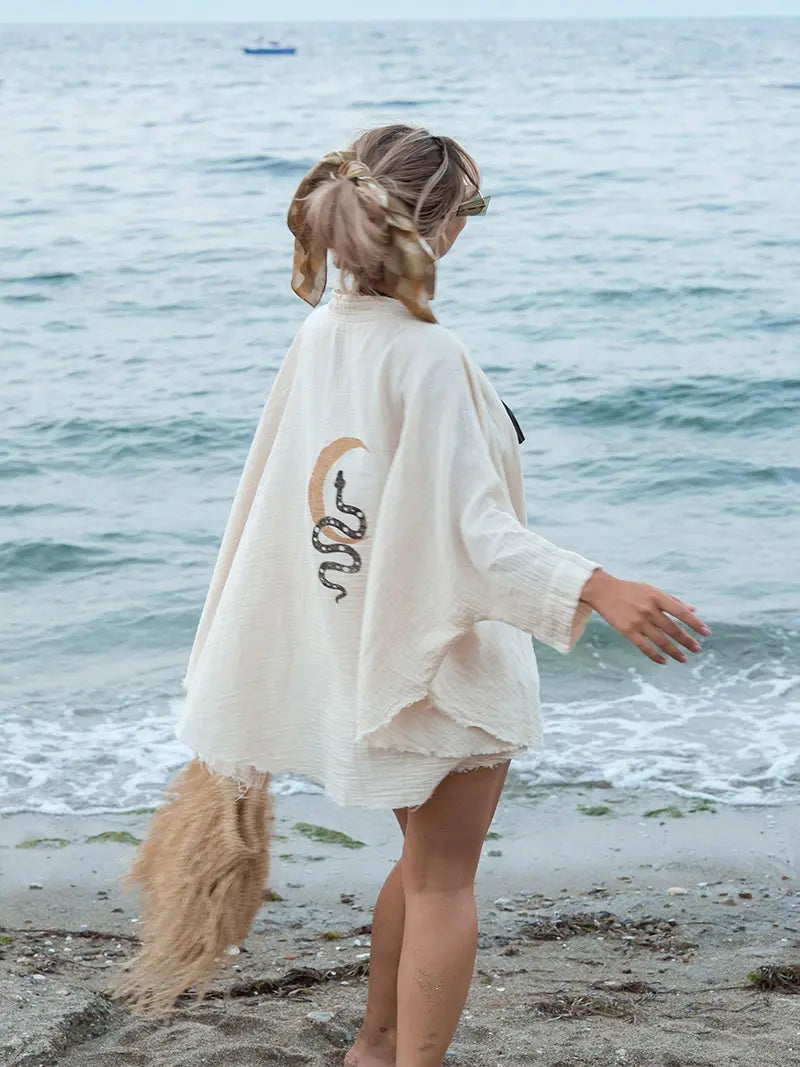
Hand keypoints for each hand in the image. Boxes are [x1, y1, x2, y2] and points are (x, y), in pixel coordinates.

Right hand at [580, 569, 710, 664]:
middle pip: (673, 629)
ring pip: (661, 641)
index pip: (681, 613)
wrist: (603, 591)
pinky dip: (656, 656)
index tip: (706, 633)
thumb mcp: (652, 590)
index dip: (695, 623)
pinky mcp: (627, 631)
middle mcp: (649, 609)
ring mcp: (638, 621)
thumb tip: (693, 610)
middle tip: (697, 649)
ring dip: (675, 651)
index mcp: (657, 597)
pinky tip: (664, 661)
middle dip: (687, 641)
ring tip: (684, 658)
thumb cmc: (631, 590)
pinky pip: (644, 647)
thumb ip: (673, 601)